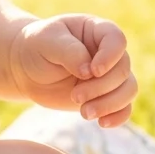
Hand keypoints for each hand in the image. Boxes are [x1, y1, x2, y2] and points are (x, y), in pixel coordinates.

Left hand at [8, 14, 134, 127]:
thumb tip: (89, 71)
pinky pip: (124, 107)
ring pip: (128, 90)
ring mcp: (109, 75)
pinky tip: (102, 123)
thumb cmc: (36, 46)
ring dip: (110, 104)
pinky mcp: (105, 96)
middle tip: (74, 97)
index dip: (110, 57)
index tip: (91, 71)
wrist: (26, 68)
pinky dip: (118, 117)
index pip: (116, 40)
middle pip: (122, 70)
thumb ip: (69, 51)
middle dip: (101, 87)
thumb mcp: (46, 41)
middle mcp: (108, 52)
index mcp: (96, 30)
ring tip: (84, 113)